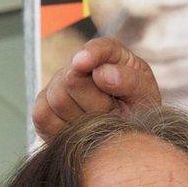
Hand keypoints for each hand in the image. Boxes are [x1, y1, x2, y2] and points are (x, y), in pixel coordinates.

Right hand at [31, 37, 161, 138]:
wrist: (121, 138)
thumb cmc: (136, 111)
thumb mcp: (144, 95)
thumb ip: (130, 81)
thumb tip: (101, 73)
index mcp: (111, 55)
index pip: (99, 48)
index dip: (90, 55)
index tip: (82, 64)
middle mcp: (79, 66)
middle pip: (72, 80)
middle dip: (96, 104)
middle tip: (112, 113)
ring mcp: (57, 86)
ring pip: (58, 100)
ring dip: (82, 118)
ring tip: (99, 122)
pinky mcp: (43, 109)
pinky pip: (44, 116)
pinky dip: (63, 129)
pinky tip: (79, 130)